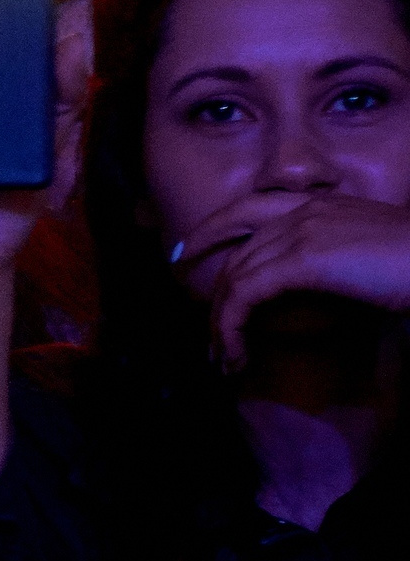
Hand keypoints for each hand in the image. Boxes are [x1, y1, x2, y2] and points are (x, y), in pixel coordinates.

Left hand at [175, 193, 409, 371]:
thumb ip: (343, 262)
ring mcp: (300, 231)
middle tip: (204, 329)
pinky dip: (231, 326)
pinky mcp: (301, 259)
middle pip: (236, 248)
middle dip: (211, 288)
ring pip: (236, 276)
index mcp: (323, 204)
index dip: (212, 231)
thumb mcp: (376, 260)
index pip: (250, 210)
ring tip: (222, 356)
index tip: (185, 254)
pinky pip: (245, 294)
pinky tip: (234, 352)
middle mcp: (304, 209)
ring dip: (221, 321)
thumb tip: (328, 285)